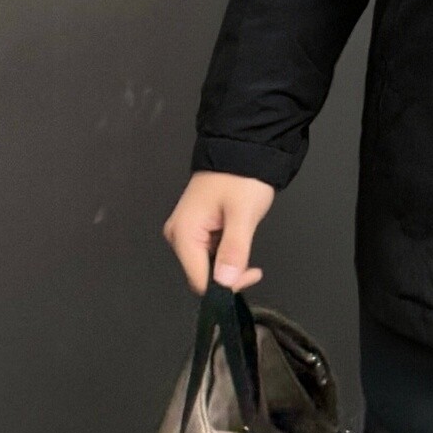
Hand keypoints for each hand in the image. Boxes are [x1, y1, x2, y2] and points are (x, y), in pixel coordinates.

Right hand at [163, 171, 275, 294]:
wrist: (243, 146)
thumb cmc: (242, 175)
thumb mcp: (242, 214)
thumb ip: (234, 250)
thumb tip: (225, 282)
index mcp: (183, 233)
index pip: (199, 280)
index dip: (225, 285)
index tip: (251, 274)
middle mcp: (178, 234)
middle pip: (201, 274)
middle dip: (227, 274)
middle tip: (253, 266)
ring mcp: (186, 229)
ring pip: (206, 263)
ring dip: (228, 261)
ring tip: (245, 241)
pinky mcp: (195, 226)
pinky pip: (208, 250)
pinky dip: (226, 250)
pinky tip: (237, 237)